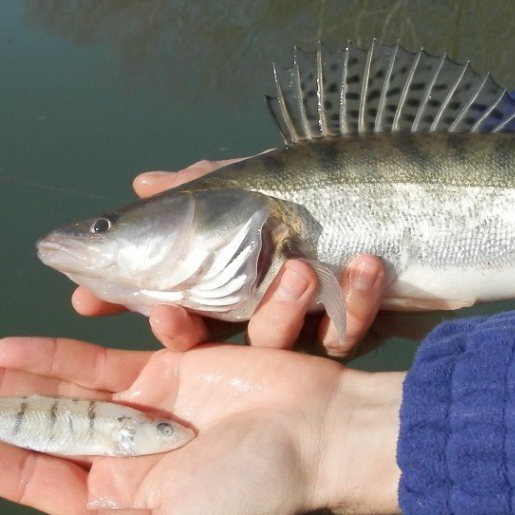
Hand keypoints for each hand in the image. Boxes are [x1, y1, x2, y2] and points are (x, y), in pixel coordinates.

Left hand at [0, 337, 402, 514]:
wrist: (322, 435)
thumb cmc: (256, 495)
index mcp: (120, 504)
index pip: (32, 481)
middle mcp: (123, 458)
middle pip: (34, 434)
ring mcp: (141, 412)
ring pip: (56, 395)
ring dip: (4, 383)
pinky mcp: (164, 372)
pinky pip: (97, 364)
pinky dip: (53, 357)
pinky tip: (7, 351)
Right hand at [71, 160, 388, 356]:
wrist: (427, 204)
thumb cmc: (336, 187)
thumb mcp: (265, 178)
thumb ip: (206, 184)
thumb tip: (141, 182)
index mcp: (236, 274)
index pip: (170, 294)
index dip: (131, 299)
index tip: (87, 298)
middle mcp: (265, 305)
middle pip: (208, 331)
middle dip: (182, 325)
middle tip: (170, 315)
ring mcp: (311, 324)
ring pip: (277, 337)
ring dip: (283, 305)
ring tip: (298, 267)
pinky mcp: (358, 330)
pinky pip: (348, 331)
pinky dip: (358, 298)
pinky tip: (366, 262)